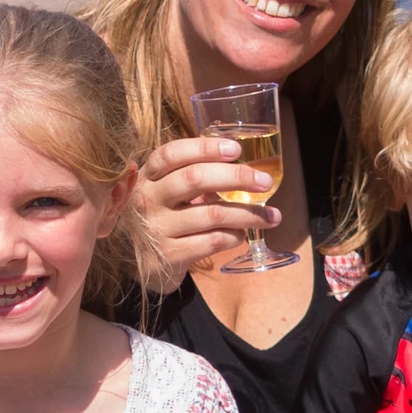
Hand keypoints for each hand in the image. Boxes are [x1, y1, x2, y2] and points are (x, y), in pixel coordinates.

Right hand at [128, 132, 278, 283]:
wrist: (140, 264)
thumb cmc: (163, 217)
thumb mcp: (165, 191)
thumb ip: (191, 174)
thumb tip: (240, 163)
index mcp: (147, 176)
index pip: (172, 154)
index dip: (205, 149)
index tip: (236, 149)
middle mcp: (147, 199)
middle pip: (195, 178)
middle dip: (236, 177)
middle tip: (264, 181)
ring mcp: (156, 228)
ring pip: (212, 214)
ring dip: (248, 214)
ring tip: (272, 216)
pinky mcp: (169, 256)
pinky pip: (212, 241)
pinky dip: (234, 236)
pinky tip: (242, 235)